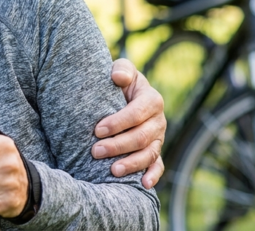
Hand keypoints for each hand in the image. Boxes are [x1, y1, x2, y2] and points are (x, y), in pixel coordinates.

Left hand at [92, 58, 165, 187]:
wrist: (123, 94)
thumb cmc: (119, 82)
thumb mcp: (122, 70)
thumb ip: (122, 70)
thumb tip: (118, 77)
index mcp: (152, 100)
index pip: (137, 113)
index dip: (118, 122)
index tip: (97, 129)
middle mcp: (158, 121)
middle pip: (141, 137)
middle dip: (118, 145)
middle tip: (95, 151)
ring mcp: (158, 138)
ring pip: (149, 154)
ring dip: (131, 163)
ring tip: (112, 170)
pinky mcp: (155, 151)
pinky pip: (158, 166)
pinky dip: (153, 176)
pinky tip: (143, 184)